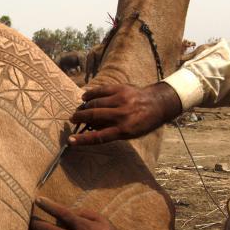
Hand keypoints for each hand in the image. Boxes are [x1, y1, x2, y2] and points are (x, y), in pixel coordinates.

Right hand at [67, 82, 181, 144]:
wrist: (158, 103)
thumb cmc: (143, 122)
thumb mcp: (131, 133)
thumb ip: (112, 131)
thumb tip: (91, 128)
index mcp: (125, 130)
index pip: (99, 137)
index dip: (83, 139)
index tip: (70, 140)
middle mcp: (122, 115)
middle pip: (94, 116)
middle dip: (79, 118)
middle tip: (72, 119)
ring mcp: (122, 100)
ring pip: (95, 102)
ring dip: (84, 107)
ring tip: (80, 110)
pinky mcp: (121, 88)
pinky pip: (101, 90)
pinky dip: (91, 94)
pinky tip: (85, 97)